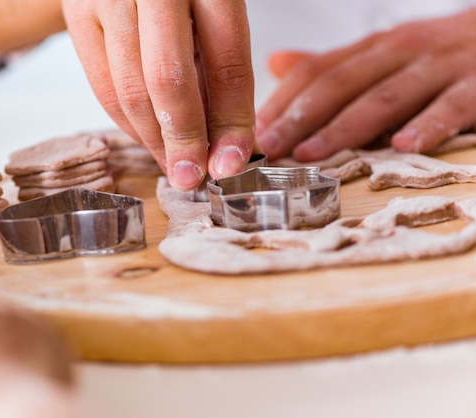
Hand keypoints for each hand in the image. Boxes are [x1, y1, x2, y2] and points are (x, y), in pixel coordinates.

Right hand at [62, 0, 254, 189]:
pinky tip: (148, 139)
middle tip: (194, 177)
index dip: (232, 121)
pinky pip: (102, 85)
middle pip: (169, 80)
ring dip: (154, 140)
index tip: (233, 162)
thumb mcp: (214, 7)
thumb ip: (220, 66)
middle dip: (185, 140)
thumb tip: (229, 143)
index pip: (227, 62)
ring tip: (174, 165)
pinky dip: (127, 123)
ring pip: (129, 90)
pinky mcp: (77, 13)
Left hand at [256, 8, 475, 160]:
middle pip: (341, 84)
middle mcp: (400, 53)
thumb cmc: (436, 54)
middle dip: (299, 117)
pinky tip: (405, 145)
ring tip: (312, 153)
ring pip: (386, 96)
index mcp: (373, 50)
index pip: (317, 72)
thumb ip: (333, 64)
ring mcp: (439, 67)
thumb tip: (276, 64)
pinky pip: (452, 104)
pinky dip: (430, 123)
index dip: (281, 102)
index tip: (251, 133)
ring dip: (345, 126)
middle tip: (269, 148)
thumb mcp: (382, 53)